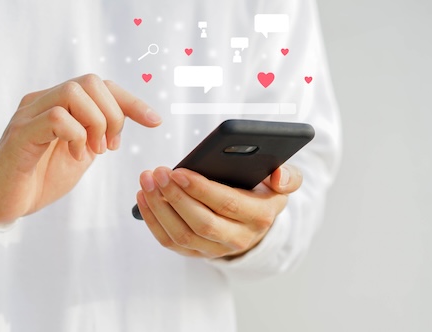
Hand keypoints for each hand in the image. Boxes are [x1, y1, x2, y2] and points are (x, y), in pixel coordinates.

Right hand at [0, 74, 161, 223]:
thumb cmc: (38, 178)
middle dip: (112, 114)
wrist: (1, 202)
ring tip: (93, 151)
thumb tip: (124, 122)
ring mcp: (29, 115)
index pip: (100, 86)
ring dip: (95, 123)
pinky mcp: (20, 135)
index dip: (131, 101)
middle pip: (90, 82)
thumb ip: (98, 135)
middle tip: (109, 146)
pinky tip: (75, 156)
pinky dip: (76, 135)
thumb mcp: (80, 154)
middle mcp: (42, 102)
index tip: (155, 121)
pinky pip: (55, 117)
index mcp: (59, 105)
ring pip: (73, 93)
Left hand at [136, 165, 302, 258]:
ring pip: (182, 234)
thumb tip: (278, 176)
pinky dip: (153, 219)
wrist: (254, 222)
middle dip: (176, 196)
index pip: (228, 204)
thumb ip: (288, 177)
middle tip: (158, 172)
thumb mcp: (280, 184)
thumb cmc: (262, 193)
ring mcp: (215, 250)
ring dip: (160, 207)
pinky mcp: (197, 254)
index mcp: (260, 216)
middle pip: (201, 222)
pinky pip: (170, 241)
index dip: (201, 189)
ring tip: (147, 180)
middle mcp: (239, 238)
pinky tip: (143, 196)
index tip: (179, 171)